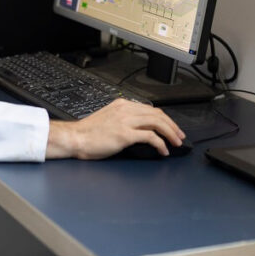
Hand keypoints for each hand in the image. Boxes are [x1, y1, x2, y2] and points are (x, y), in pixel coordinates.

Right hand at [45, 99, 184, 158]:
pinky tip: (163, 151)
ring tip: (176, 143)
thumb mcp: (108, 119)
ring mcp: (125, 121)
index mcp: (121, 105)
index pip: (150, 109)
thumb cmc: (88, 133)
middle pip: (157, 114)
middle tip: (180, 136)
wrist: (75, 138)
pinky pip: (150, 136)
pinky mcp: (125, 134)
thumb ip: (123, 120)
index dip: (164, 119)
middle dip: (172, 126)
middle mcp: (125, 110)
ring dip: (170, 133)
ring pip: (157, 123)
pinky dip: (160, 144)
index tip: (171, 127)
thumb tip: (139, 129)